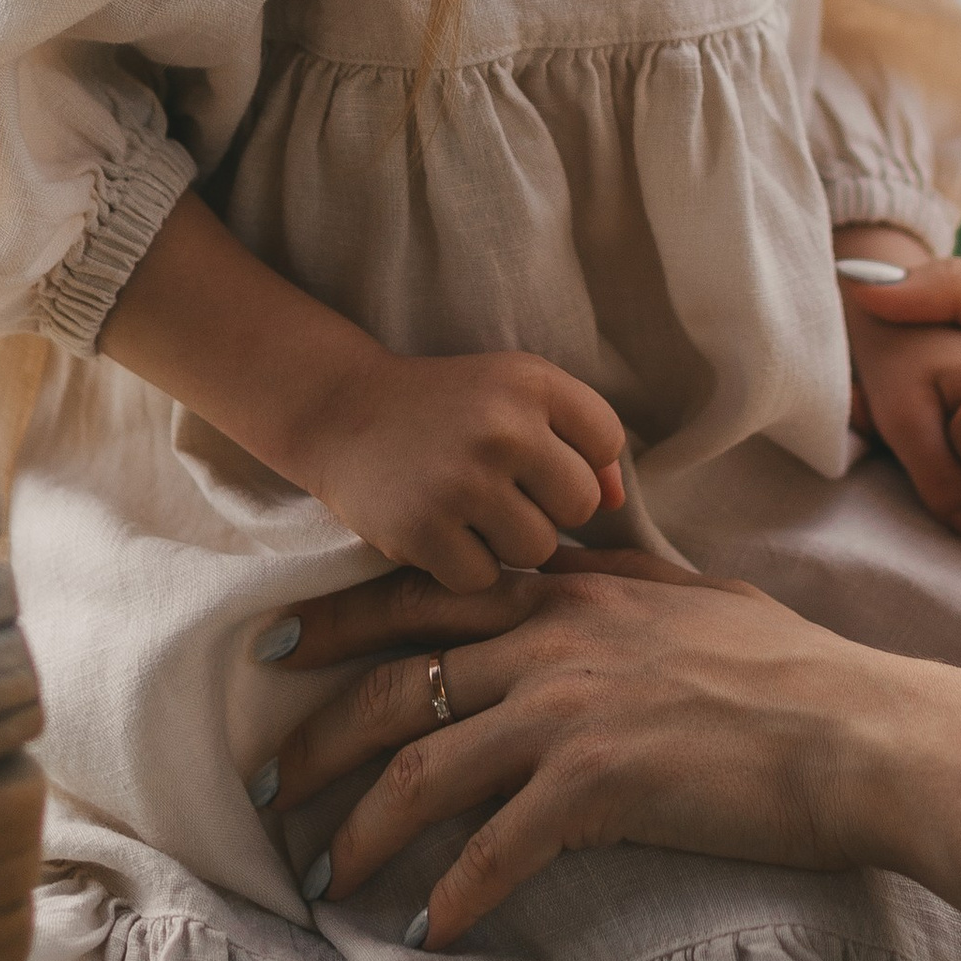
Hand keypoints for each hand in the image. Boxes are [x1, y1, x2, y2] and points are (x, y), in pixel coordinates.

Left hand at [258, 560, 910, 944]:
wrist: (859, 733)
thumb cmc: (796, 670)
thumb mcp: (700, 598)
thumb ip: (632, 581)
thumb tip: (606, 560)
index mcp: (573, 590)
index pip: (425, 594)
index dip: (339, 622)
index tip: (278, 648)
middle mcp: (555, 639)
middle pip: (396, 685)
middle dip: (314, 738)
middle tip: (263, 784)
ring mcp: (570, 710)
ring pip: (421, 768)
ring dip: (359, 831)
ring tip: (322, 879)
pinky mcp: (596, 784)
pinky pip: (493, 850)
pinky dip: (450, 897)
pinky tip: (426, 934)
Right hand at [287, 352, 629, 592]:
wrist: (344, 414)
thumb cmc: (447, 408)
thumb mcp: (514, 393)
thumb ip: (579, 437)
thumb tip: (616, 501)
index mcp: (532, 381)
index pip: (607, 442)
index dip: (579, 458)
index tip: (537, 454)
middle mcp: (502, 427)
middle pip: (580, 505)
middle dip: (549, 507)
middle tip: (503, 490)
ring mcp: (462, 481)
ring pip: (538, 549)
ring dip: (509, 542)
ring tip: (471, 511)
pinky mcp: (423, 529)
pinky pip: (483, 578)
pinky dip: (464, 566)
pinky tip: (441, 532)